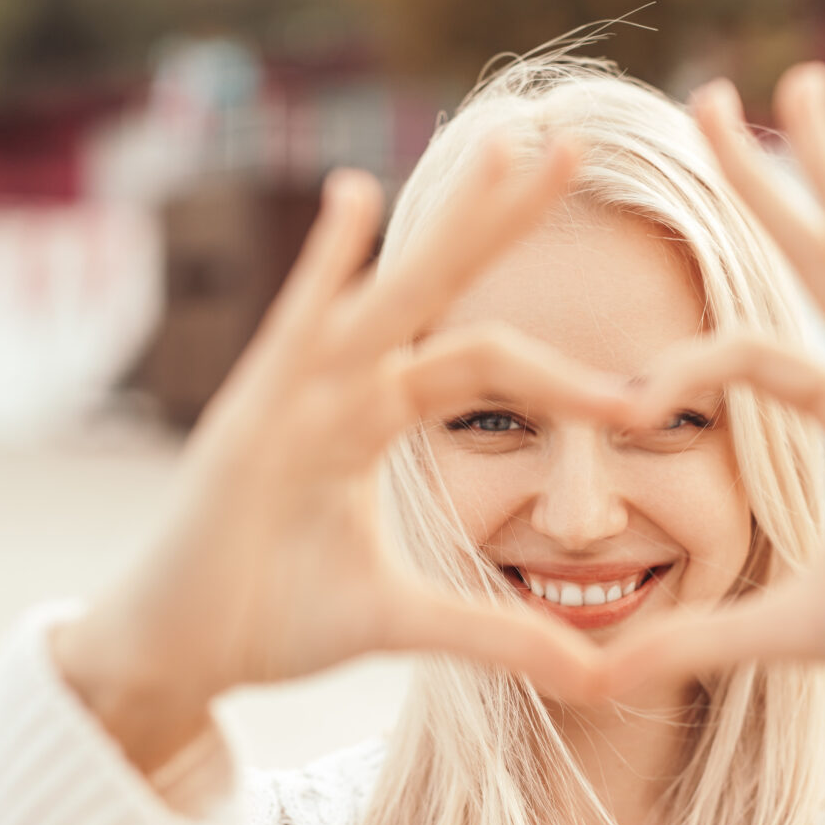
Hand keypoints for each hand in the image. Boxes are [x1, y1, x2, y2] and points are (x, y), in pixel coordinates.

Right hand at [55, 141, 624, 771]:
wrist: (177, 655)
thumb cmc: (271, 619)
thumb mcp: (406, 625)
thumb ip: (497, 636)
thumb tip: (598, 680)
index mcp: (377, 416)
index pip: (486, 362)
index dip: (566, 377)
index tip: (647, 406)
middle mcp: (342, 386)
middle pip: (442, 288)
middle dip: (506, 220)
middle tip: (578, 144)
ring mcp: (293, 394)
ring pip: (389, 295)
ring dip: (450, 225)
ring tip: (510, 153)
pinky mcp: (247, 420)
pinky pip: (294, 328)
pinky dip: (323, 266)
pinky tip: (355, 197)